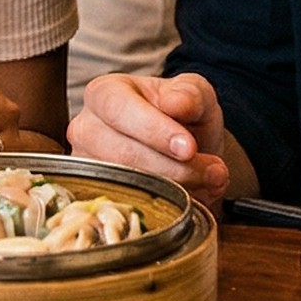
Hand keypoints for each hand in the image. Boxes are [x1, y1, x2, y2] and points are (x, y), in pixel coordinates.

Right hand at [69, 73, 231, 209]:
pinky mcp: (94, 196)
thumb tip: (175, 103)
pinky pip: (127, 208)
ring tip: (209, 181)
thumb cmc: (180, 115)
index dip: (154, 130)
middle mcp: (86, 129)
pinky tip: (191, 196)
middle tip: (215, 171)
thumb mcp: (195, 94)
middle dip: (174, 167)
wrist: (182, 148)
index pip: (119, 110)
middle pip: (122, 154)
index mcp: (104, 93)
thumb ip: (190, 94)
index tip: (188, 147)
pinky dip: (166, 207)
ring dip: (175, 188)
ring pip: (126, 186)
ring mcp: (85, 167)